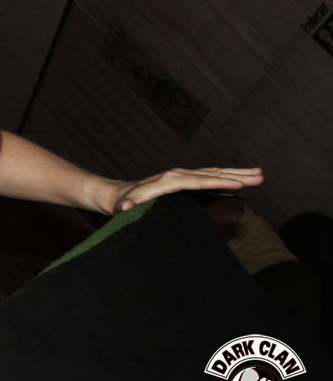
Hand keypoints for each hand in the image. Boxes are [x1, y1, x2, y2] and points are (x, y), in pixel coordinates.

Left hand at [109, 167, 263, 213]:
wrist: (118, 195)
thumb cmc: (123, 203)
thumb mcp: (123, 207)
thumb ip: (126, 207)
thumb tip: (127, 207)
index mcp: (168, 181)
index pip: (198, 181)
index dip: (218, 183)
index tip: (239, 185)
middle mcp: (177, 174)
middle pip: (212, 174)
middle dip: (237, 175)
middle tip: (261, 176)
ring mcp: (181, 175)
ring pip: (213, 173)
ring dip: (236, 174)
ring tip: (259, 174)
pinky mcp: (184, 179)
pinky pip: (209, 176)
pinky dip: (225, 176)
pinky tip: (239, 179)